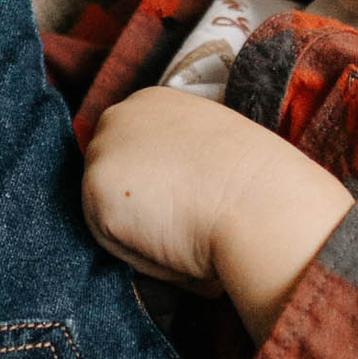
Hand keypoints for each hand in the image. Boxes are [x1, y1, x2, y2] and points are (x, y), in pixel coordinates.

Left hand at [83, 89, 351, 341]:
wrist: (262, 203)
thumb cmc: (255, 184)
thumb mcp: (213, 147)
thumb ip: (179, 157)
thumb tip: (169, 193)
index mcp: (152, 102)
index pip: (133, 156)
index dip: (157, 191)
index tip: (185, 211)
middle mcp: (119, 115)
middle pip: (114, 183)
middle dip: (143, 212)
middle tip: (187, 230)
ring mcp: (102, 150)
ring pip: (108, 214)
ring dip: (145, 238)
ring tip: (190, 239)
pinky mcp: (95, 189)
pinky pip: (111, 240)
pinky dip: (142, 256)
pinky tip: (177, 248)